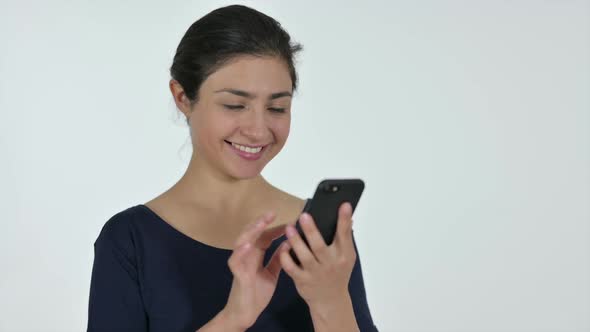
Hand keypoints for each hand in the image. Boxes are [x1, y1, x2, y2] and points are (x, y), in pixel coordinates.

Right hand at [222, 212, 291, 329]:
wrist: (246, 313)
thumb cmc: (257, 293)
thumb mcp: (272, 273)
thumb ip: (278, 259)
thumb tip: (288, 243)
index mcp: (256, 255)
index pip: (264, 237)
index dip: (274, 228)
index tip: (288, 221)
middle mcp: (246, 256)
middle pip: (251, 235)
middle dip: (260, 223)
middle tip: (272, 213)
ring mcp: (240, 264)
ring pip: (242, 242)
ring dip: (251, 232)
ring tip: (261, 223)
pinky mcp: (237, 275)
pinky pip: (236, 261)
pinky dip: (241, 252)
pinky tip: (248, 245)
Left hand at [280, 202, 356, 307]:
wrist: (331, 300)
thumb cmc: (338, 273)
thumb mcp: (347, 256)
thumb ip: (345, 237)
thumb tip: (348, 214)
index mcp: (344, 255)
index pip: (345, 235)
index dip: (344, 220)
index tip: (344, 204)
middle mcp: (330, 264)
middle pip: (320, 246)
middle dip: (312, 230)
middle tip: (303, 215)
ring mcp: (316, 273)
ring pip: (304, 256)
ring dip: (296, 241)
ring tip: (289, 228)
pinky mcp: (303, 281)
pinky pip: (292, 268)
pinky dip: (286, 257)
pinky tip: (283, 247)